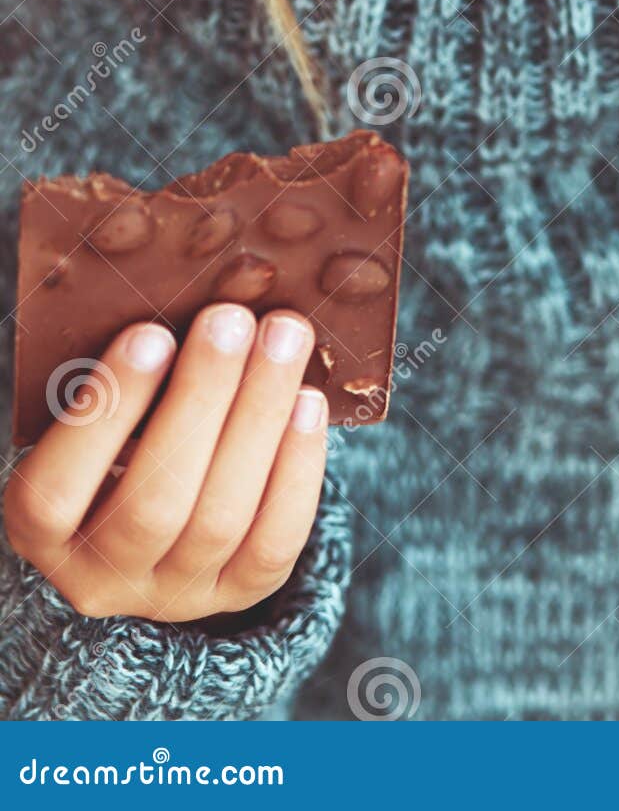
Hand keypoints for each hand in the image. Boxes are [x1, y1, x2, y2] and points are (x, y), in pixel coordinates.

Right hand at [3, 303, 327, 622]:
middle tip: (231, 319)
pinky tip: (309, 402)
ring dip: (259, 416)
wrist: (158, 513)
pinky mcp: (238, 593)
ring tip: (283, 336)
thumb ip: (123, 374)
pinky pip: (275, 540)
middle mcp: (102, 576)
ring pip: (222, 516)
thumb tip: (185, 294)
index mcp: (41, 530)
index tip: (149, 335)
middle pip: (156, 502)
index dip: (104, 415)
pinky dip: (297, 467)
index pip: (56, 492)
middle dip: (201, 400)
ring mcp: (174, 593)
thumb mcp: (96, 412)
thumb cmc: (120, 431)